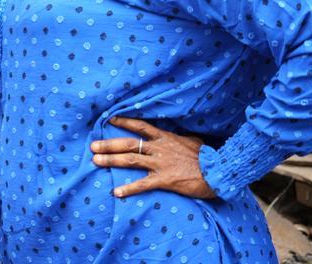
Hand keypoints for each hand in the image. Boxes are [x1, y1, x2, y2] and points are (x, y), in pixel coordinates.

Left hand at [90, 116, 215, 199]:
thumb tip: (181, 136)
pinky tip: (116, 192)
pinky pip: (143, 184)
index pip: (140, 126)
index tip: (108, 119)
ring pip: (131, 160)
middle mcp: (160, 148)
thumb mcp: (194, 142)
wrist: (219, 171)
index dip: (124, 122)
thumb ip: (182, 138)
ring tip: (95, 161)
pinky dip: (128, 188)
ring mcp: (161, 164)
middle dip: (109, 144)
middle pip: (129, 144)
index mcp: (166, 138)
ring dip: (111, 160)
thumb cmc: (208, 158)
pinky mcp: (165, 180)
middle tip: (92, 146)